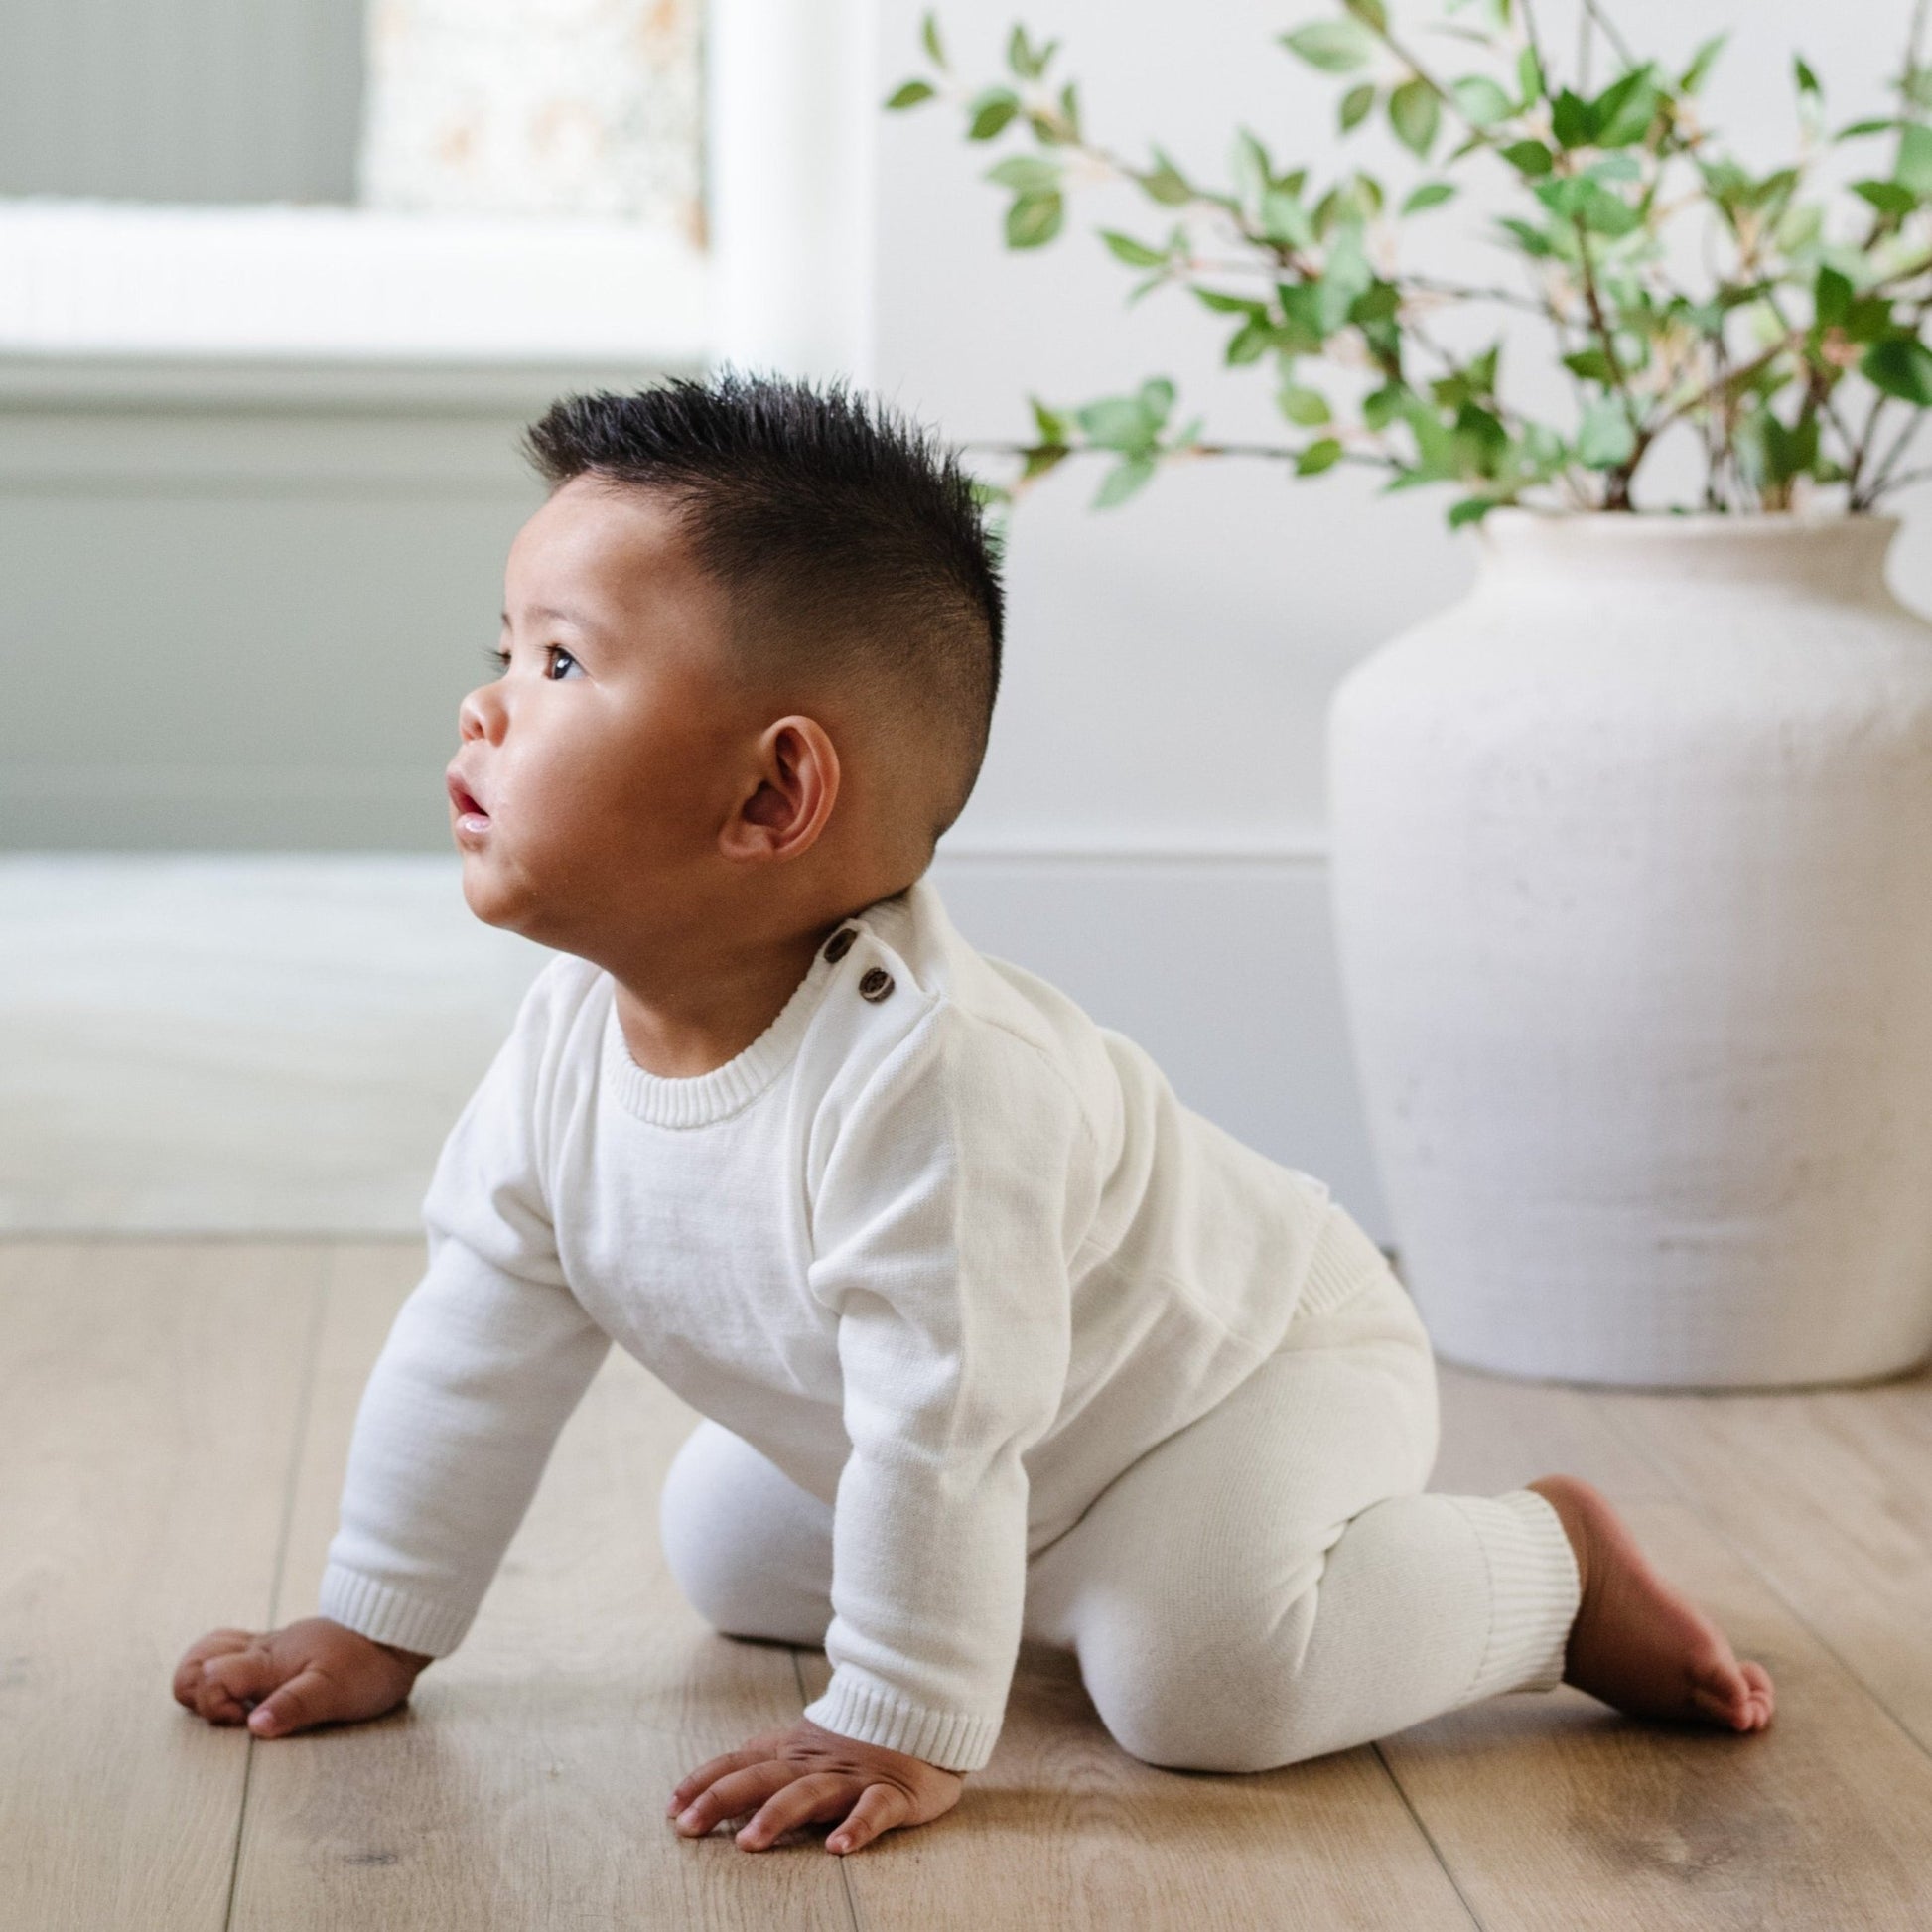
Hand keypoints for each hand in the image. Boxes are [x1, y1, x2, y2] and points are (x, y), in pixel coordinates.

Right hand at [172, 1617, 430, 1738]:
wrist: (396, 1636)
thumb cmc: (368, 1665)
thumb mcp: (334, 1691)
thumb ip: (293, 1706)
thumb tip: (253, 1726)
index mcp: (267, 1661)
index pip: (208, 1676)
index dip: (213, 1704)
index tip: (242, 1721)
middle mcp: (261, 1652)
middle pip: (195, 1661)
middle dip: (194, 1692)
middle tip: (231, 1715)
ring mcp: (270, 1649)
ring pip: (212, 1652)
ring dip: (207, 1680)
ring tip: (233, 1706)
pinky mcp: (283, 1652)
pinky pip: (237, 1652)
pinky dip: (227, 1671)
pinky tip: (249, 1691)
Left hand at [668, 1716, 963, 1854]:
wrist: (927, 1712)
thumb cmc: (863, 1737)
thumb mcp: (810, 1742)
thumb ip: (772, 1755)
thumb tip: (724, 1771)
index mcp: (795, 1751)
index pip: (740, 1762)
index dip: (705, 1782)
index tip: (672, 1808)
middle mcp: (816, 1763)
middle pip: (761, 1778)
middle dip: (721, 1800)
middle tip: (688, 1827)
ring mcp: (852, 1777)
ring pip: (809, 1795)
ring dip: (776, 1815)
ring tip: (748, 1841)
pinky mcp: (893, 1792)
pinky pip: (873, 1810)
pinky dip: (856, 1826)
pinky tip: (839, 1847)